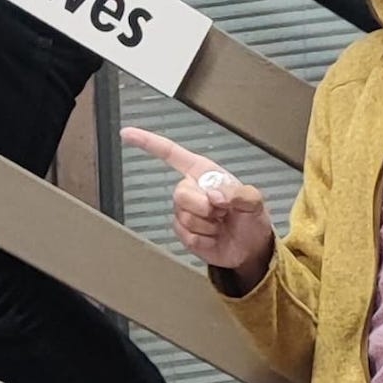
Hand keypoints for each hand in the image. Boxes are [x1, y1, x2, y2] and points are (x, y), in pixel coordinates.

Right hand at [121, 128, 274, 289]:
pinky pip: (187, 236)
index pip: (172, 153)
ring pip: (184, 217)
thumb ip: (240, 194)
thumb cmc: (251, 218)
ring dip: (208, 225)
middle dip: (203, 205)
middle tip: (222, 211)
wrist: (249, 248)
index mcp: (204, 172)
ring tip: (220, 223)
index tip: (127, 134)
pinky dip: (205, 240)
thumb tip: (216, 194)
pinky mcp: (184, 233)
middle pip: (180, 193)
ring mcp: (186, 212)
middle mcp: (191, 189)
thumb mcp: (254, 201)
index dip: (148, 142)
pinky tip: (214, 236)